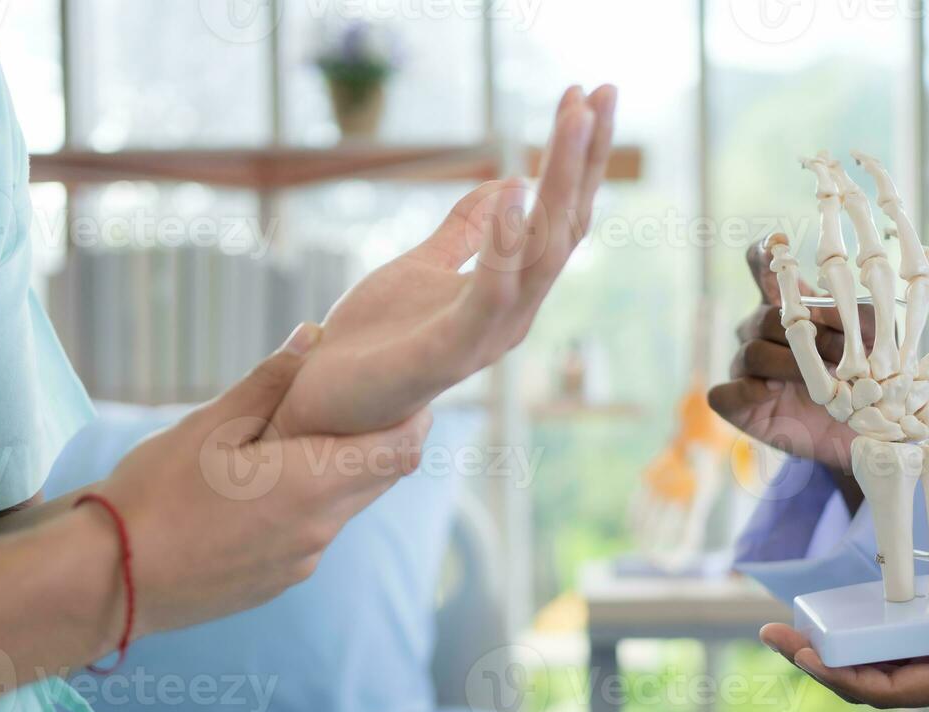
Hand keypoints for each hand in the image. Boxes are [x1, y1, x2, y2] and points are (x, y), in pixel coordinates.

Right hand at [94, 325, 429, 637]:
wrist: (107, 584)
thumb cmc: (153, 497)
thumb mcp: (208, 426)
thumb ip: (270, 382)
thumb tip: (314, 336)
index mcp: (313, 485)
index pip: (401, 450)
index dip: (414, 417)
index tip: (404, 388)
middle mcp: (321, 529)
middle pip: (382, 477)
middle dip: (380, 437)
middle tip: (358, 400)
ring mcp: (302, 561)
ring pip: (346, 506)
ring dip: (339, 471)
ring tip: (300, 437)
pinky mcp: (280, 580)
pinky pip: (314, 533)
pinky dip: (309, 503)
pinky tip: (264, 485)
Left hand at [274, 84, 617, 437]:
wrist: (325, 404)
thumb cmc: (374, 343)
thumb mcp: (422, 266)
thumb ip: (465, 232)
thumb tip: (508, 186)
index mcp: (510, 294)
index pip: (557, 218)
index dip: (576, 160)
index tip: (588, 96)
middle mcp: (512, 315)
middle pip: (564, 227)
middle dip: (584, 157)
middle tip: (603, 90)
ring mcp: (486, 336)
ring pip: (542, 252)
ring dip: (560, 182)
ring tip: (574, 119)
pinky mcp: (448, 352)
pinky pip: (489, 293)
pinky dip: (507, 244)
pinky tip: (516, 193)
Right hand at [707, 238, 875, 473]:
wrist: (854, 441)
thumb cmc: (862, 387)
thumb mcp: (877, 351)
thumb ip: (870, 327)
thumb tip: (869, 319)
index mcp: (789, 307)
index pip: (763, 266)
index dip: (764, 253)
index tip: (779, 242)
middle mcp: (760, 329)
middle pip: (768, 315)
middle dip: (810, 334)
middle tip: (844, 355)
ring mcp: (744, 366)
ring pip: (753, 351)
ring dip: (791, 367)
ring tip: (822, 388)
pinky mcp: (736, 402)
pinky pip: (724, 392)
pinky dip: (745, 393)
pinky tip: (768, 397)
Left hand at [760, 567, 928, 711]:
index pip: (891, 689)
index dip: (840, 675)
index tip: (800, 654)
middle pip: (872, 678)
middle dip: (820, 659)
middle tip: (771, 631)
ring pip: (885, 660)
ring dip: (840, 644)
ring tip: (795, 621)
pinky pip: (908, 640)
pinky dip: (874, 627)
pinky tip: (853, 607)